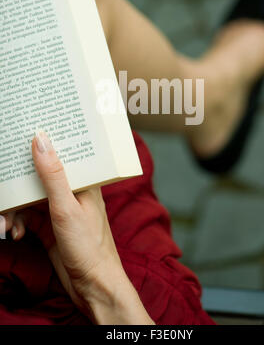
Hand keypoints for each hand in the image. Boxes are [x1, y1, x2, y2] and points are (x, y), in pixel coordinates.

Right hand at [3, 131, 152, 324]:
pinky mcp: (49, 226)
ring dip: (14, 210)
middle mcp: (71, 192)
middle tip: (3, 188)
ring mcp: (59, 209)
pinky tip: (16, 234)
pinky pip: (27, 216)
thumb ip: (52, 174)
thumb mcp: (66, 207)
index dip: (41, 147)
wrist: (92, 285)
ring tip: (6, 225)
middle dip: (18, 185)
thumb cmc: (89, 245)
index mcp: (84, 181)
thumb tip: (40, 140)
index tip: (20, 140)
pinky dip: (18, 223)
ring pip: (29, 198)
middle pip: (39, 177)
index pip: (61, 155)